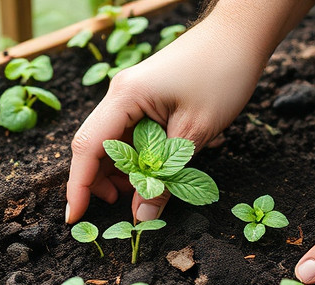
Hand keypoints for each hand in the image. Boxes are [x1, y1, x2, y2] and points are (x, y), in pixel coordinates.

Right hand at [66, 0, 314, 224]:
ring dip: (124, 172)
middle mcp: (119, 96)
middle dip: (102, 182)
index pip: (87, 148)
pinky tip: (158, 169)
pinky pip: (129, 137)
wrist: (240, 36)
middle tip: (127, 204)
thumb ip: (165, 179)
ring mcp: (129, 98)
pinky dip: (138, 159)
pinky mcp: (143, 101)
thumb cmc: (221, 74)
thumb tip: (142, 217)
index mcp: (124, 98)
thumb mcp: (195, 134)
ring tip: (150, 187)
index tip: (74, 218)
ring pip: (112, 146)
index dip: (79, 187)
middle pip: (94, 148)